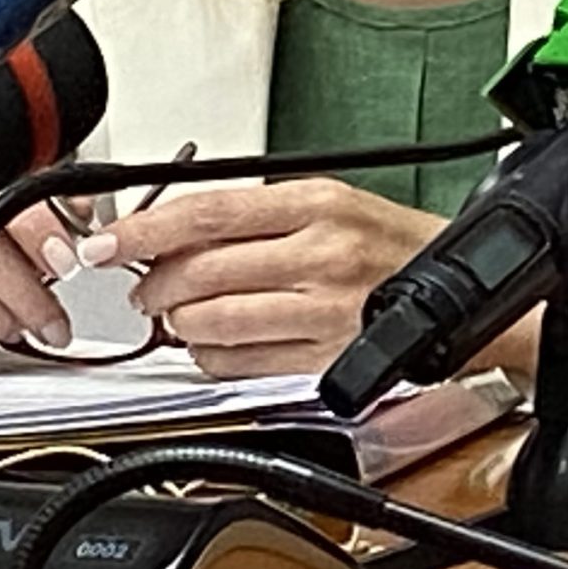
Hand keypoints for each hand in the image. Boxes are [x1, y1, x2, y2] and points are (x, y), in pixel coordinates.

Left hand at [92, 178, 541, 380]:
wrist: (461, 291)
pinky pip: (243, 365)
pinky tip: (219, 345)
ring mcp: (324, 310)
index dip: (144, 228)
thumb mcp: (328, 203)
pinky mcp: (327, 359)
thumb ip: (255, 213)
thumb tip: (174, 226)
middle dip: (154, 284)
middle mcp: (319, 253)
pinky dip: (214, 358)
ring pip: (214, 321)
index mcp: (314, 203)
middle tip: (142, 286)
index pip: (205, 212)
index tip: (106, 241)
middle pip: (201, 271)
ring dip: (181, 323)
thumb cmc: (393, 246)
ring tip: (181, 316)